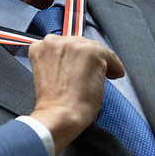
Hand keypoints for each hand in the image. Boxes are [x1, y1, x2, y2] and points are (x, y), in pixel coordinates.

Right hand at [27, 35, 123, 154]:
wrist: (60, 114)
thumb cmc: (53, 102)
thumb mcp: (46, 74)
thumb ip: (56, 61)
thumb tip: (74, 61)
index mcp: (39, 47)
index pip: (62, 44)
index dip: (74, 56)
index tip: (79, 64)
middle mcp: (54, 41)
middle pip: (79, 43)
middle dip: (87, 58)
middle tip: (92, 72)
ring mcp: (73, 45)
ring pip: (94, 48)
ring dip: (101, 62)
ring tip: (104, 75)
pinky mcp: (91, 52)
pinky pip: (109, 55)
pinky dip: (115, 66)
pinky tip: (113, 75)